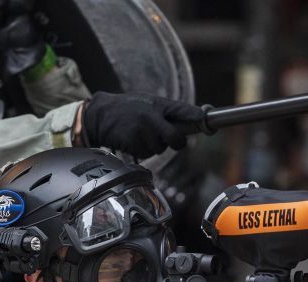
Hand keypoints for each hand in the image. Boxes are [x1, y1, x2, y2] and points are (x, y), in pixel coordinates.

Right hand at [82, 92, 204, 158]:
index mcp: (158, 104)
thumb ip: (165, 112)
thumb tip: (190, 120)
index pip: (183, 110)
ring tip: (140, 134)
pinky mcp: (134, 140)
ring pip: (160, 148)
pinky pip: (146, 153)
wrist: (99, 114)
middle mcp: (152, 115)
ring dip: (153, 146)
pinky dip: (141, 150)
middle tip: (173, 142)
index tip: (208, 122)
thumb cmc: (126, 109)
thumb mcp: (147, 103)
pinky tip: (132, 139)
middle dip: (177, 143)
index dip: (197, 117)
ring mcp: (143, 129)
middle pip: (176, 138)